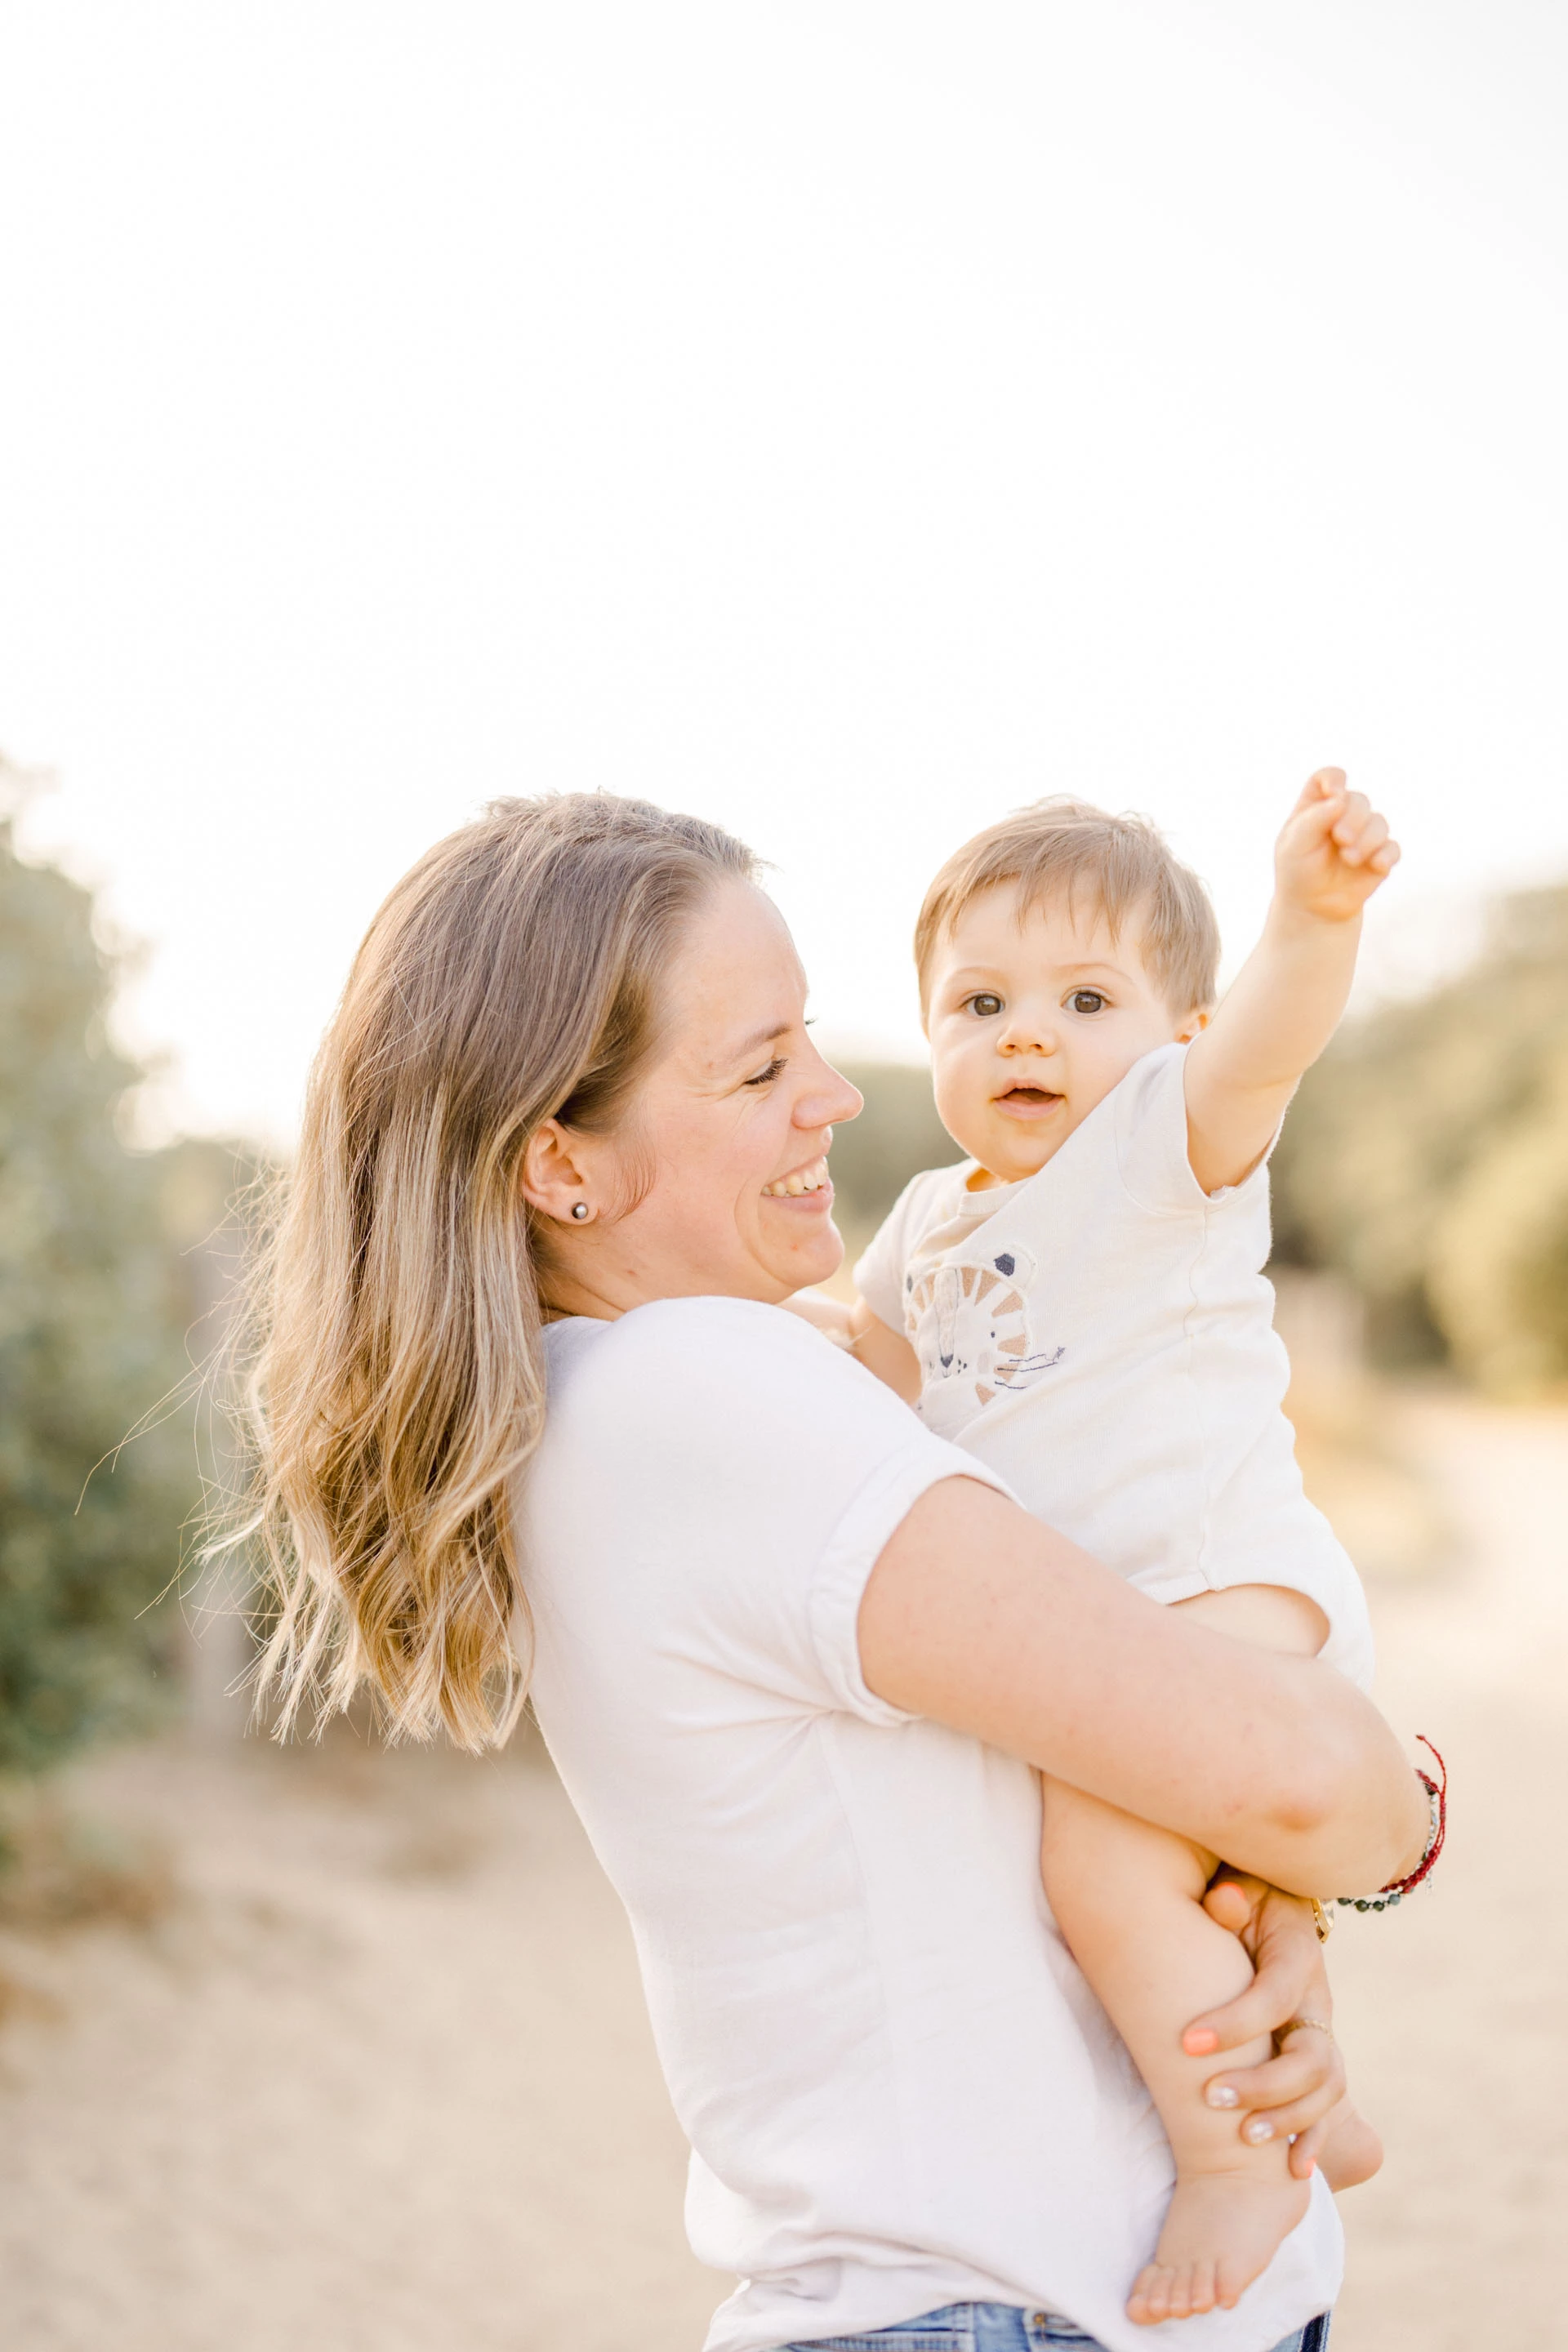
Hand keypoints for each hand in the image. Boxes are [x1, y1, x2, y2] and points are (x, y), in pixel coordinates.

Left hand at [1180, 1872, 1345, 2178]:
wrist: (1273, 1906)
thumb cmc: (1243, 1896)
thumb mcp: (1239, 1887)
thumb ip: (1231, 1898)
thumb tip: (1223, 1900)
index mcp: (1298, 1955)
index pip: (1274, 1996)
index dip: (1235, 2023)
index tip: (1184, 2042)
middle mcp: (1318, 2000)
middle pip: (1311, 2054)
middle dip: (1262, 2082)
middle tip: (1208, 2096)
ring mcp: (1322, 2033)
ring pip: (1325, 2087)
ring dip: (1288, 2117)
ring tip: (1244, 2136)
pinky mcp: (1318, 2061)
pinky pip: (1328, 2107)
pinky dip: (1315, 2139)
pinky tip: (1293, 2170)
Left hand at [1274, 767, 1399, 925]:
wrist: (1313, 906)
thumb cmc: (1298, 871)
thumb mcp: (1294, 845)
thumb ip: (1314, 819)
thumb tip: (1341, 798)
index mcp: (1317, 806)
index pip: (1329, 777)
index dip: (1334, 780)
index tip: (1334, 794)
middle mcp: (1343, 815)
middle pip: (1358, 799)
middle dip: (1353, 818)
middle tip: (1341, 838)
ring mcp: (1364, 834)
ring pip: (1379, 822)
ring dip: (1366, 840)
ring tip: (1349, 859)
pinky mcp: (1380, 855)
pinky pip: (1393, 848)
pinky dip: (1386, 855)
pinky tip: (1376, 866)